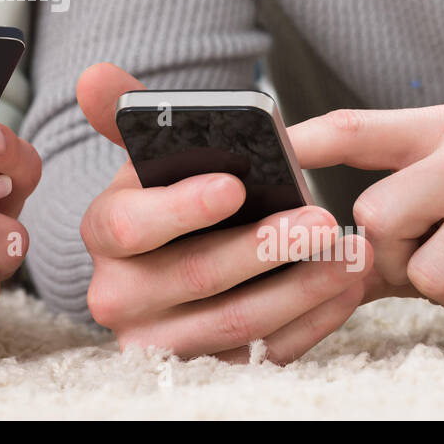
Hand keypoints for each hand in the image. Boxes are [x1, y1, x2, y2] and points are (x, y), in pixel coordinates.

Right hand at [75, 64, 372, 363]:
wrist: (168, 265)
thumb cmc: (166, 199)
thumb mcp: (145, 158)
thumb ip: (125, 113)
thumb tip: (93, 76)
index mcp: (102, 233)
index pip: (132, 225)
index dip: (183, 207)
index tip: (236, 184)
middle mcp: (119, 295)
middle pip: (195, 276)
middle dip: (264, 247)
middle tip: (320, 219)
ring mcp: (160, 340)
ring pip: (236, 322)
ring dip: (302, 287)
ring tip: (350, 253)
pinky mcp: (205, 368)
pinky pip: (262, 354)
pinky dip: (311, 322)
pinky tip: (345, 290)